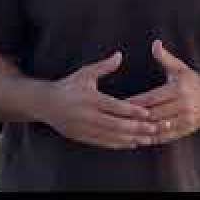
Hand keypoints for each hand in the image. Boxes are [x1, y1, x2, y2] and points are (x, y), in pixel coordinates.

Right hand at [41, 51, 157, 149]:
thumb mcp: (84, 73)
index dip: (132, 111)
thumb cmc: (68, 86)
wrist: (45, 104)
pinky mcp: (81, 137)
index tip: (147, 113)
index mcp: (89, 98)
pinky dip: (118, 144)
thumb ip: (103, 66)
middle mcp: (87, 115)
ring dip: (130, 139)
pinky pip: (103, 143)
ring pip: (111, 136)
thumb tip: (119, 55)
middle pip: (115, 124)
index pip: (114, 106)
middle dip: (136, 128)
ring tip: (147, 139)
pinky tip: (131, 143)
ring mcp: (84, 128)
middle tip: (154, 129)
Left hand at [125, 40, 199, 143]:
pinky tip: (138, 138)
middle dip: (134, 118)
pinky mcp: (187, 130)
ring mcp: (186, 120)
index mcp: (179, 89)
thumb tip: (155, 43)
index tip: (119, 104)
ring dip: (141, 130)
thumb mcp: (179, 67)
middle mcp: (183, 105)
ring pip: (158, 128)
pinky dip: (151, 138)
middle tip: (116, 120)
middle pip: (153, 114)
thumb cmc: (191, 81)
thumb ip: (165, 57)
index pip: (152, 98)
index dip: (135, 102)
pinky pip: (166, 136)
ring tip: (124, 130)